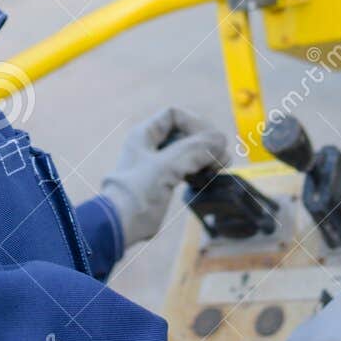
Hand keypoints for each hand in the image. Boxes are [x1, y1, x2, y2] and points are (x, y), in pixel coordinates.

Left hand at [101, 107, 227, 249]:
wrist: (121, 225)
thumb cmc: (137, 192)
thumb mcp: (168, 165)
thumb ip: (195, 149)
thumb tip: (219, 140)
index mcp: (145, 134)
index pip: (175, 115)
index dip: (195, 123)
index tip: (208, 141)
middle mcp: (150, 145)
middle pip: (185, 133)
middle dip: (205, 142)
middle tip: (220, 157)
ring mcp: (157, 163)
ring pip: (188, 151)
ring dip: (205, 156)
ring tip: (219, 167)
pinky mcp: (163, 181)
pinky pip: (186, 167)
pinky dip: (200, 169)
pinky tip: (208, 177)